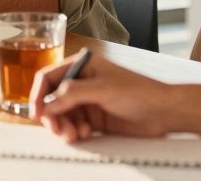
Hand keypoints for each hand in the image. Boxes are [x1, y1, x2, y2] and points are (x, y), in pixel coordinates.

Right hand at [30, 53, 174, 140]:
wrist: (164, 112)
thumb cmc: (141, 91)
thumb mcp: (103, 89)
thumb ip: (72, 94)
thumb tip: (48, 104)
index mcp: (82, 65)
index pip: (49, 77)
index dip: (38, 95)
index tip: (36, 112)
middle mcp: (82, 82)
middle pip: (52, 99)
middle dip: (52, 115)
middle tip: (57, 129)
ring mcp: (87, 100)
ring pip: (62, 114)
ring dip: (63, 126)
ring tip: (73, 134)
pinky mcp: (94, 117)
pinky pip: (74, 125)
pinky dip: (74, 132)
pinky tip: (83, 133)